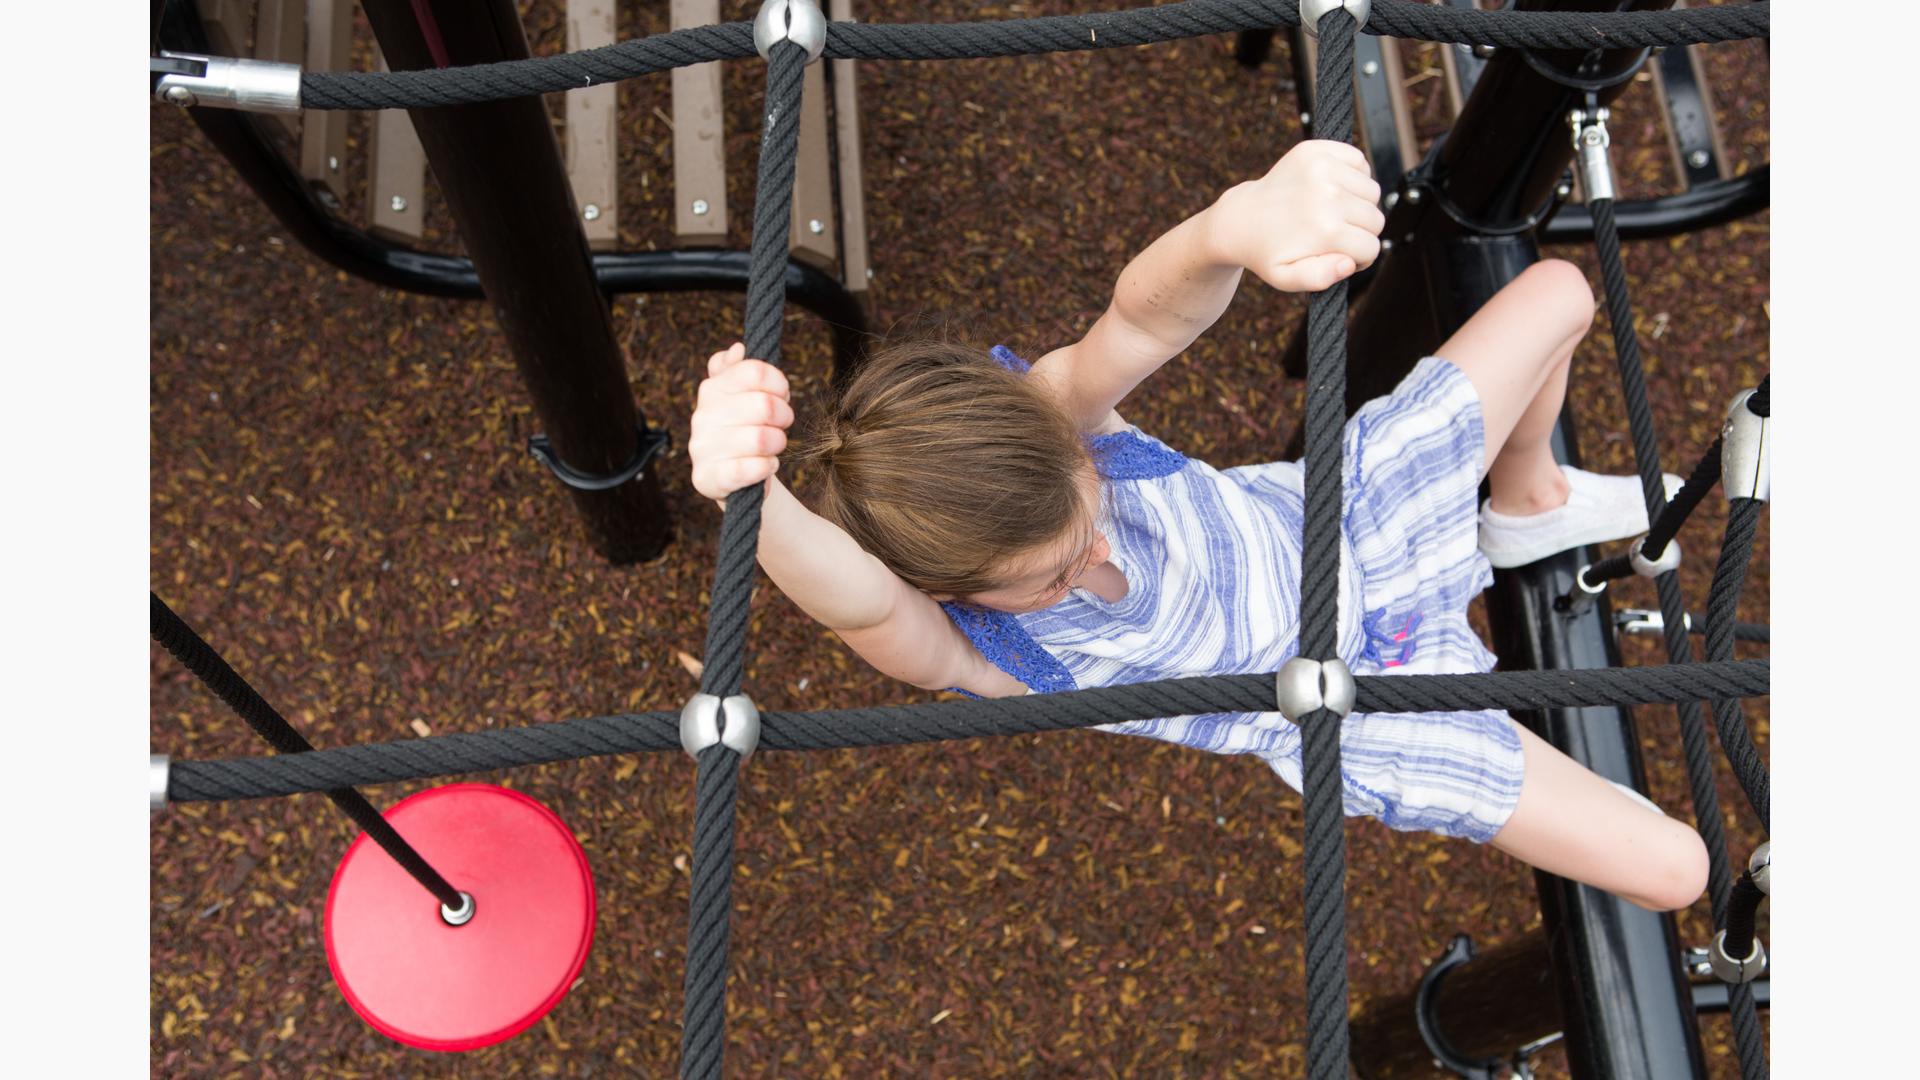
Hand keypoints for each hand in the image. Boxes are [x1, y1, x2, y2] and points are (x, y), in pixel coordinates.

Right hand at [689, 342, 794, 504]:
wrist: (733, 479)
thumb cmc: (744, 430)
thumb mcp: (741, 396)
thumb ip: (737, 369)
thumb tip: (737, 349)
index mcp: (711, 389)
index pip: (754, 371)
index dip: (779, 384)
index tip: (782, 395)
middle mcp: (701, 416)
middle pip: (764, 404)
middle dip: (783, 416)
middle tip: (782, 424)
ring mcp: (702, 448)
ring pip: (761, 438)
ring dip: (778, 443)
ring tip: (773, 446)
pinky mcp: (707, 478)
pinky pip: (750, 468)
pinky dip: (767, 467)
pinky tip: (766, 465)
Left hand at [1205, 141, 1384, 292]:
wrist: (1241, 218)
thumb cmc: (1268, 251)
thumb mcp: (1285, 278)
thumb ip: (1320, 278)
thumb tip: (1349, 263)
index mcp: (1325, 230)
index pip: (1372, 246)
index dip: (1360, 257)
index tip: (1340, 255)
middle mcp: (1327, 194)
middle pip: (1376, 219)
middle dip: (1360, 232)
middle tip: (1334, 235)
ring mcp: (1321, 167)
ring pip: (1372, 191)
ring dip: (1359, 204)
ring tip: (1332, 212)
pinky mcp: (1316, 149)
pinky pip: (1360, 161)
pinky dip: (1353, 175)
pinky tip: (1331, 189)